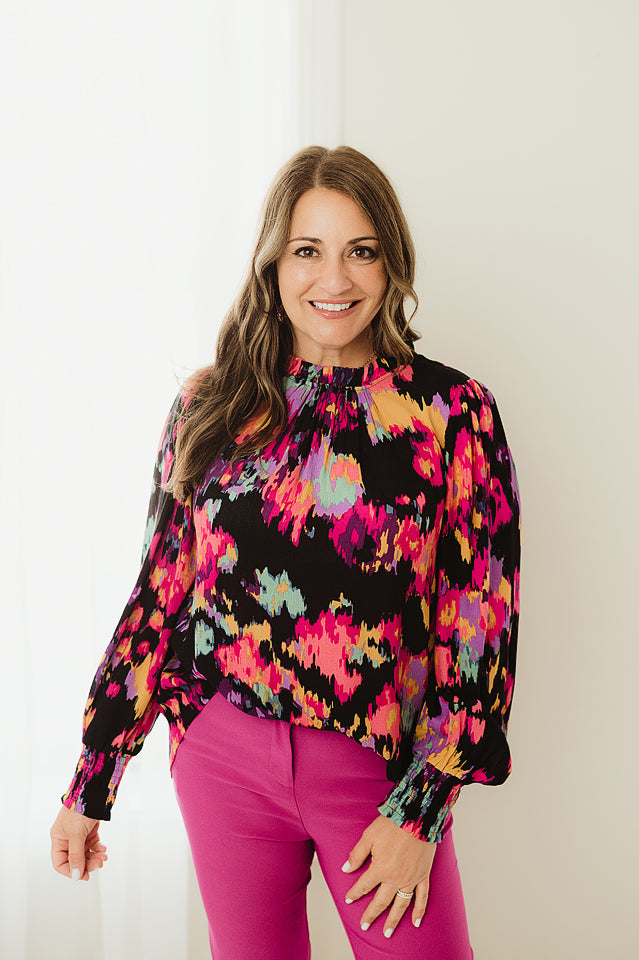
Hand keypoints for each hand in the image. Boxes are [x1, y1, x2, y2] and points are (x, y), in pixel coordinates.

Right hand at [50, 805, 107, 880]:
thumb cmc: (80, 809)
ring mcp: (78, 834)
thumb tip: (76, 875)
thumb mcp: (76, 834)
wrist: (93, 791)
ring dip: (94, 857)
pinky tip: (103, 848)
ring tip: (103, 856)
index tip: (83, 875)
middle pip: (75, 859)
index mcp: (58, 839)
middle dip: (87, 863)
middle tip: (98, 864)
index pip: (60, 863)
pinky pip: (92, 845)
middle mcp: (67, 838)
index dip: (71, 871)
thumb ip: (76, 856)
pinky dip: (98, 848)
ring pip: (85, 853)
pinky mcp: (88, 830)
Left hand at [342, 814, 436, 937]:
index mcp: (380, 869)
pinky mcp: (423, 875)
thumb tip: (346, 868)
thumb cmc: (392, 824)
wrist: (417, 816)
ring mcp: (411, 879)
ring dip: (393, 920)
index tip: (349, 899)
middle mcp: (395, 878)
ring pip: (401, 905)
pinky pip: (422, 897)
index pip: (364, 886)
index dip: (354, 893)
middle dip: (371, 914)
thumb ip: (357, 855)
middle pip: (381, 901)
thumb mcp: (368, 836)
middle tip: (365, 925)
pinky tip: (416, 922)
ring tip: (387, 933)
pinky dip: (419, 911)